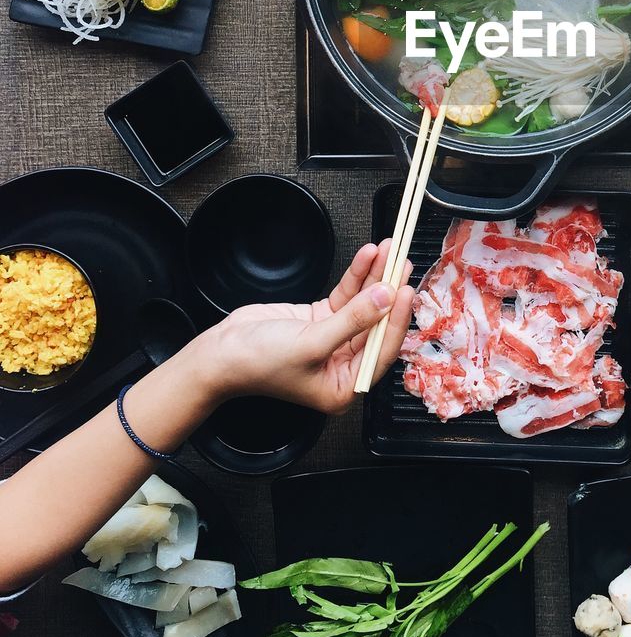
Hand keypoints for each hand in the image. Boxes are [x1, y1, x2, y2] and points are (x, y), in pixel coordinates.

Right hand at [196, 242, 414, 414]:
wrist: (220, 354)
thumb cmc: (258, 364)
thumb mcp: (311, 343)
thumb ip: (352, 320)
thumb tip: (384, 298)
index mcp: (345, 385)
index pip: (382, 349)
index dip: (395, 318)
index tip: (404, 290)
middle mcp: (343, 363)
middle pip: (377, 322)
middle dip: (389, 290)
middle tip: (401, 263)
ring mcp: (334, 338)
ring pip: (363, 303)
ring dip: (375, 276)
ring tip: (389, 251)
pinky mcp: (322, 319)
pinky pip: (347, 295)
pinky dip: (356, 275)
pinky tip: (367, 257)